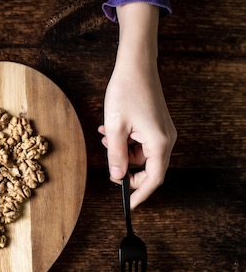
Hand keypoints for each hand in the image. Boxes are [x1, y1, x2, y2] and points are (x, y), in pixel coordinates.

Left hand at [98, 3, 176, 208]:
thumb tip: (117, 177)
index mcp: (159, 143)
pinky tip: (111, 130)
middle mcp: (166, 139)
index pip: (154, 179)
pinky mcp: (156, 125)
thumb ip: (115, 155)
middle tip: (109, 167)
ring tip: (106, 137)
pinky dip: (125, 141)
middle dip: (126, 169)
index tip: (128, 206)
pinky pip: (141, 142)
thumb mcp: (115, 128)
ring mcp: (163, 131)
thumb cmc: (126, 93)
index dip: (140, 194)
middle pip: (148, 168)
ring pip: (141, 155)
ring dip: (121, 152)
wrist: (136, 66)